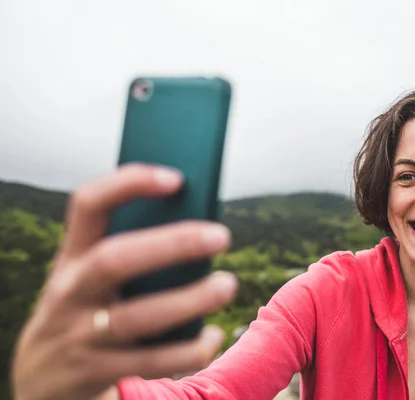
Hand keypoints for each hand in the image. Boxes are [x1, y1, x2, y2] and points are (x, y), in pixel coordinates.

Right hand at [11, 163, 237, 399]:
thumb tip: (198, 226)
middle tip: (221, 235)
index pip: (88, 205)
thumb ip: (131, 253)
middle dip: (171, 245)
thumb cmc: (86, 311)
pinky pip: (147, 362)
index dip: (128, 184)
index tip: (176, 178)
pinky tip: (212, 337)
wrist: (40, 381)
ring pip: (136, 317)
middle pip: (115, 260)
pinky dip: (188, 351)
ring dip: (189, 300)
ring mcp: (78, 335)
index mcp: (72, 256)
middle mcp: (69, 291)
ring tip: (227, 284)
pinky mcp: (93, 372)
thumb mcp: (91, 279)